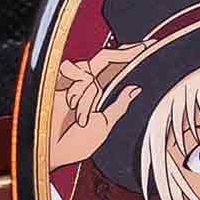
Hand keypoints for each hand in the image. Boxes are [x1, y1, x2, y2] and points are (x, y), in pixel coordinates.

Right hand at [44, 47, 140, 170]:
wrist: (51, 151)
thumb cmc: (73, 144)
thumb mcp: (104, 125)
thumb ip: (119, 106)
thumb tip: (136, 89)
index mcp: (98, 93)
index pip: (117, 69)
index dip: (130, 57)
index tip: (148, 47)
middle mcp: (87, 84)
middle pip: (107, 59)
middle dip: (126, 53)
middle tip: (144, 48)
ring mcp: (72, 81)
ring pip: (91, 69)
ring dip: (89, 93)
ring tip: (80, 114)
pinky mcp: (56, 79)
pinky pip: (72, 70)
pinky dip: (75, 87)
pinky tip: (70, 103)